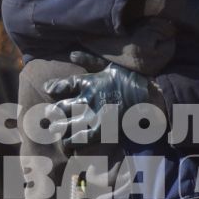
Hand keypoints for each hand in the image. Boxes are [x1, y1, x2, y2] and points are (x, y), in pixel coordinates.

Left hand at [40, 51, 165, 154]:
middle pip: (61, 107)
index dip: (53, 87)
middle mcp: (88, 98)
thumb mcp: (110, 65)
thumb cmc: (132, 78)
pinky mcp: (103, 128)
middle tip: (47, 115)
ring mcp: (95, 115)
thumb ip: (89, 60)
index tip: (48, 89)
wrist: (151, 95)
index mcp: (89, 81)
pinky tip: (65, 145)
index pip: (63, 85)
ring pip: (68, 124)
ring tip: (54, 130)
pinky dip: (73, 142)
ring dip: (59, 128)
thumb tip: (71, 54)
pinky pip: (83, 138)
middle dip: (52, 112)